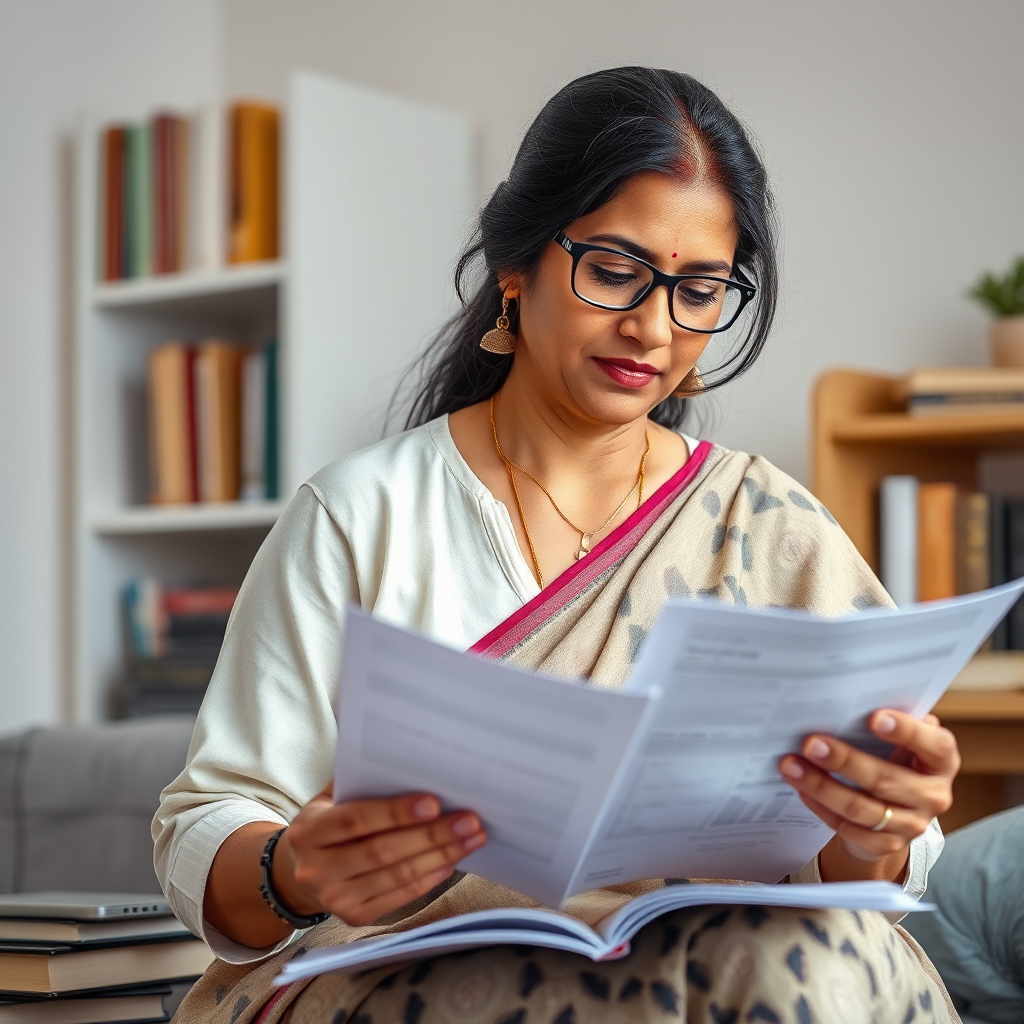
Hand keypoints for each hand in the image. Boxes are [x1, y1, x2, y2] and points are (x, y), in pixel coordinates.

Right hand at [272, 785, 486, 925]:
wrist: (299, 872)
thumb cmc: (326, 823)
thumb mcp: (328, 798)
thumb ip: (359, 781)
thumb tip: (407, 763)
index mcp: (309, 831)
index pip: (355, 820)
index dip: (395, 812)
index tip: (434, 802)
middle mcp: (316, 869)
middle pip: (381, 852)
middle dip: (430, 835)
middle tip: (468, 820)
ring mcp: (334, 898)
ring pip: (395, 876)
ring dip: (439, 856)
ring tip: (471, 838)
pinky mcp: (353, 917)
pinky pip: (399, 897)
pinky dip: (429, 879)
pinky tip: (450, 861)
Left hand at [779, 710, 958, 870]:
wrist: (896, 811)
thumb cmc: (893, 758)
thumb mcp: (899, 740)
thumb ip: (886, 723)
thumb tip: (846, 703)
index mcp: (941, 762)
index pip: (934, 746)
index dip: (907, 731)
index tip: (874, 717)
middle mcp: (933, 796)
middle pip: (886, 780)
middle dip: (844, 760)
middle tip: (810, 743)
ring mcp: (912, 825)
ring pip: (861, 808)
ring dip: (821, 785)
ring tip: (791, 765)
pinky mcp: (887, 845)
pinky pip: (848, 828)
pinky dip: (821, 806)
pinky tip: (800, 788)